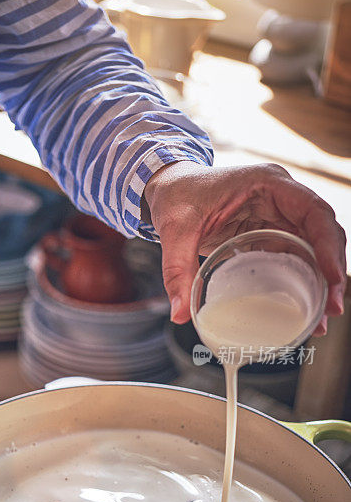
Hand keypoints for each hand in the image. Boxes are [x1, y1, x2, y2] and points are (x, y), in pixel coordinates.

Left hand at [144, 162, 346, 334]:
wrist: (169, 187)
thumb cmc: (177, 196)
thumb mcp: (174, 231)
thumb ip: (177, 270)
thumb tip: (178, 316)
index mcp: (267, 183)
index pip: (313, 210)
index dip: (327, 243)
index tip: (331, 276)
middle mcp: (281, 197)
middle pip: (322, 232)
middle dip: (331, 270)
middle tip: (331, 308)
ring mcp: (279, 216)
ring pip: (314, 247)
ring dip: (322, 280)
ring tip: (322, 318)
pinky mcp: (271, 233)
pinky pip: (296, 256)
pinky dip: (304, 280)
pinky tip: (305, 308)